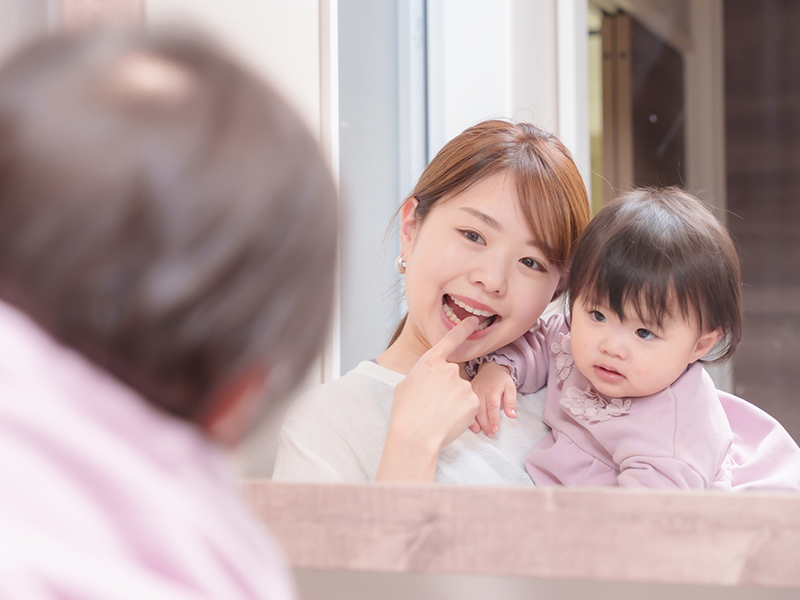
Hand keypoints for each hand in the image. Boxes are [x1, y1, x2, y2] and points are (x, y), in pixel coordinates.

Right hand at [376, 317, 480, 481]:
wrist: (416, 434)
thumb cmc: (405, 412)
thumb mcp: (404, 385)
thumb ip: (420, 376)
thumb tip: (427, 380)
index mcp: (429, 362)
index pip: (450, 340)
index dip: (463, 329)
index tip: (473, 321)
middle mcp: (449, 369)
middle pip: (452, 376)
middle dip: (446, 388)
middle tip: (432, 405)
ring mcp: (463, 384)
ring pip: (461, 392)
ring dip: (453, 402)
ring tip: (438, 415)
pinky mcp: (473, 400)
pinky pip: (469, 405)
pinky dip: (462, 412)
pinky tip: (449, 420)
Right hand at [468, 362, 516, 437]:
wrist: (490, 369)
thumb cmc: (501, 380)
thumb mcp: (510, 387)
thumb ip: (511, 401)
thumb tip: (512, 415)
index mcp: (492, 389)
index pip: (493, 407)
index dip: (494, 419)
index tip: (496, 429)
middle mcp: (480, 391)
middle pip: (481, 410)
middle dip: (485, 424)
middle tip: (490, 434)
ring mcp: (472, 392)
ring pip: (473, 409)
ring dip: (476, 422)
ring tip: (481, 432)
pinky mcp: (467, 394)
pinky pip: (466, 407)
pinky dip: (469, 417)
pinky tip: (472, 426)